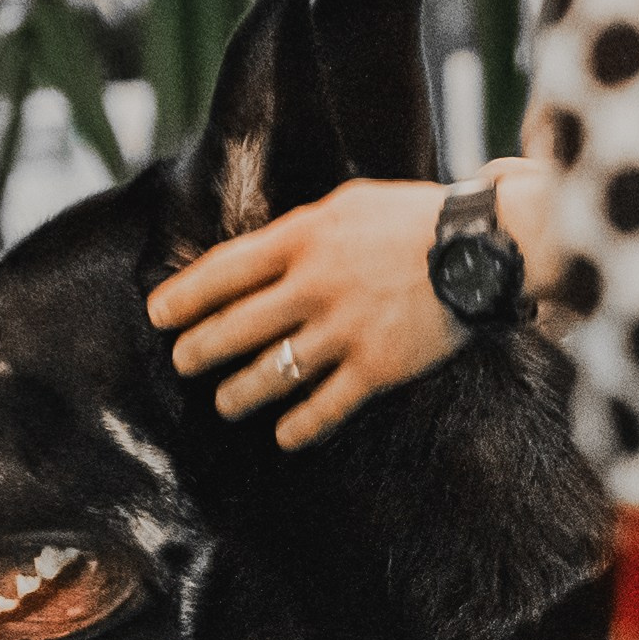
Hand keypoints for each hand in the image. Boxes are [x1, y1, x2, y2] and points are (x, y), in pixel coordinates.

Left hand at [145, 177, 462, 449]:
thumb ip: (303, 229)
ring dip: (239, 392)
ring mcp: (343, 330)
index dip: (185, 296)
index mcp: (303, 239)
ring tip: (225, 402)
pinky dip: (300, 426)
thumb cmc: (414, 217)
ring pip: (272, 372)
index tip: (157, 315)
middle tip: (182, 362)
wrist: (481, 247)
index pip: (225, 271)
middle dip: (200, 349)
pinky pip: (326, 406)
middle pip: (237, 327)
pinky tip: (283, 435)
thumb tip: (261, 252)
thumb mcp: (349, 203)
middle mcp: (314, 287)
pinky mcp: (376, 366)